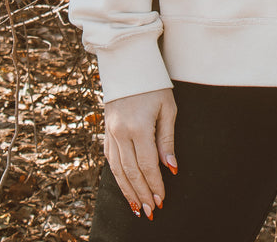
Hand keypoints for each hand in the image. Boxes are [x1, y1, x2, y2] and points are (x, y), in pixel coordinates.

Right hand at [103, 87, 176, 219]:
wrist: (128, 65)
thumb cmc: (154, 85)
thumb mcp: (167, 109)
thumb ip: (167, 140)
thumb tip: (170, 168)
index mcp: (138, 127)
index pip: (147, 165)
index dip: (155, 185)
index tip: (162, 200)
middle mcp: (121, 133)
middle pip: (131, 172)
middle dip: (141, 194)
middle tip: (150, 211)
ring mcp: (110, 133)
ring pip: (117, 170)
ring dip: (127, 191)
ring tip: (137, 207)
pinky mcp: (106, 131)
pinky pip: (110, 159)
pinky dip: (117, 176)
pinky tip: (125, 187)